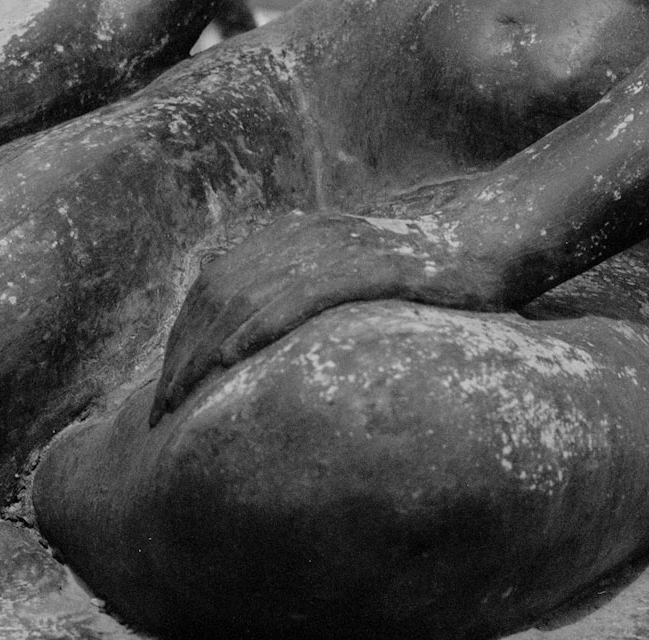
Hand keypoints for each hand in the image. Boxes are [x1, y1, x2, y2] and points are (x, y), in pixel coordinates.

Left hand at [151, 198, 511, 424]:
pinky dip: (259, 324)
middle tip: (157, 413)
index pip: (218, 283)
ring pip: (249, 292)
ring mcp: (339, 247)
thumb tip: (275, 353)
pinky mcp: (373, 264)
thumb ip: (315, 299)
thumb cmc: (429, 270)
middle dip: (182, 353)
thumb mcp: (358, 280)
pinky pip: (301, 292)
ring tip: (180, 400)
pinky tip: (233, 358)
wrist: (491, 235)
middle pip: (220, 290)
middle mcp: (310, 235)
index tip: (163, 389)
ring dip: (205, 349)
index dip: (184, 335)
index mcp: (299, 237)